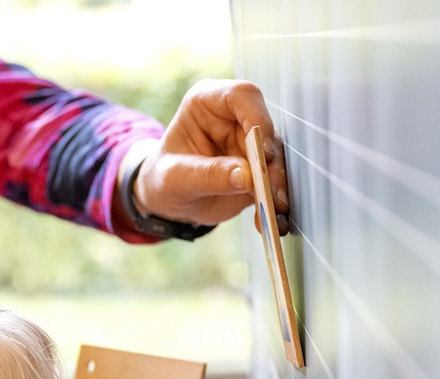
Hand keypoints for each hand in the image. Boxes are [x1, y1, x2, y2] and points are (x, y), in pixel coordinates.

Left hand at [133, 80, 289, 232]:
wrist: (168, 202)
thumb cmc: (163, 179)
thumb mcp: (175, 178)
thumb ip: (209, 174)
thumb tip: (246, 176)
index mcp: (207, 104)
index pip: (242, 96)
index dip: (258, 118)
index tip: (263, 151)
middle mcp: (233, 119)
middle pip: (265, 132)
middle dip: (270, 164)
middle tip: (269, 193)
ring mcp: (248, 145)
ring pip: (275, 159)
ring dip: (276, 186)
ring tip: (271, 212)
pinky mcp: (258, 170)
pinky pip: (274, 183)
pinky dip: (273, 203)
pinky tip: (270, 222)